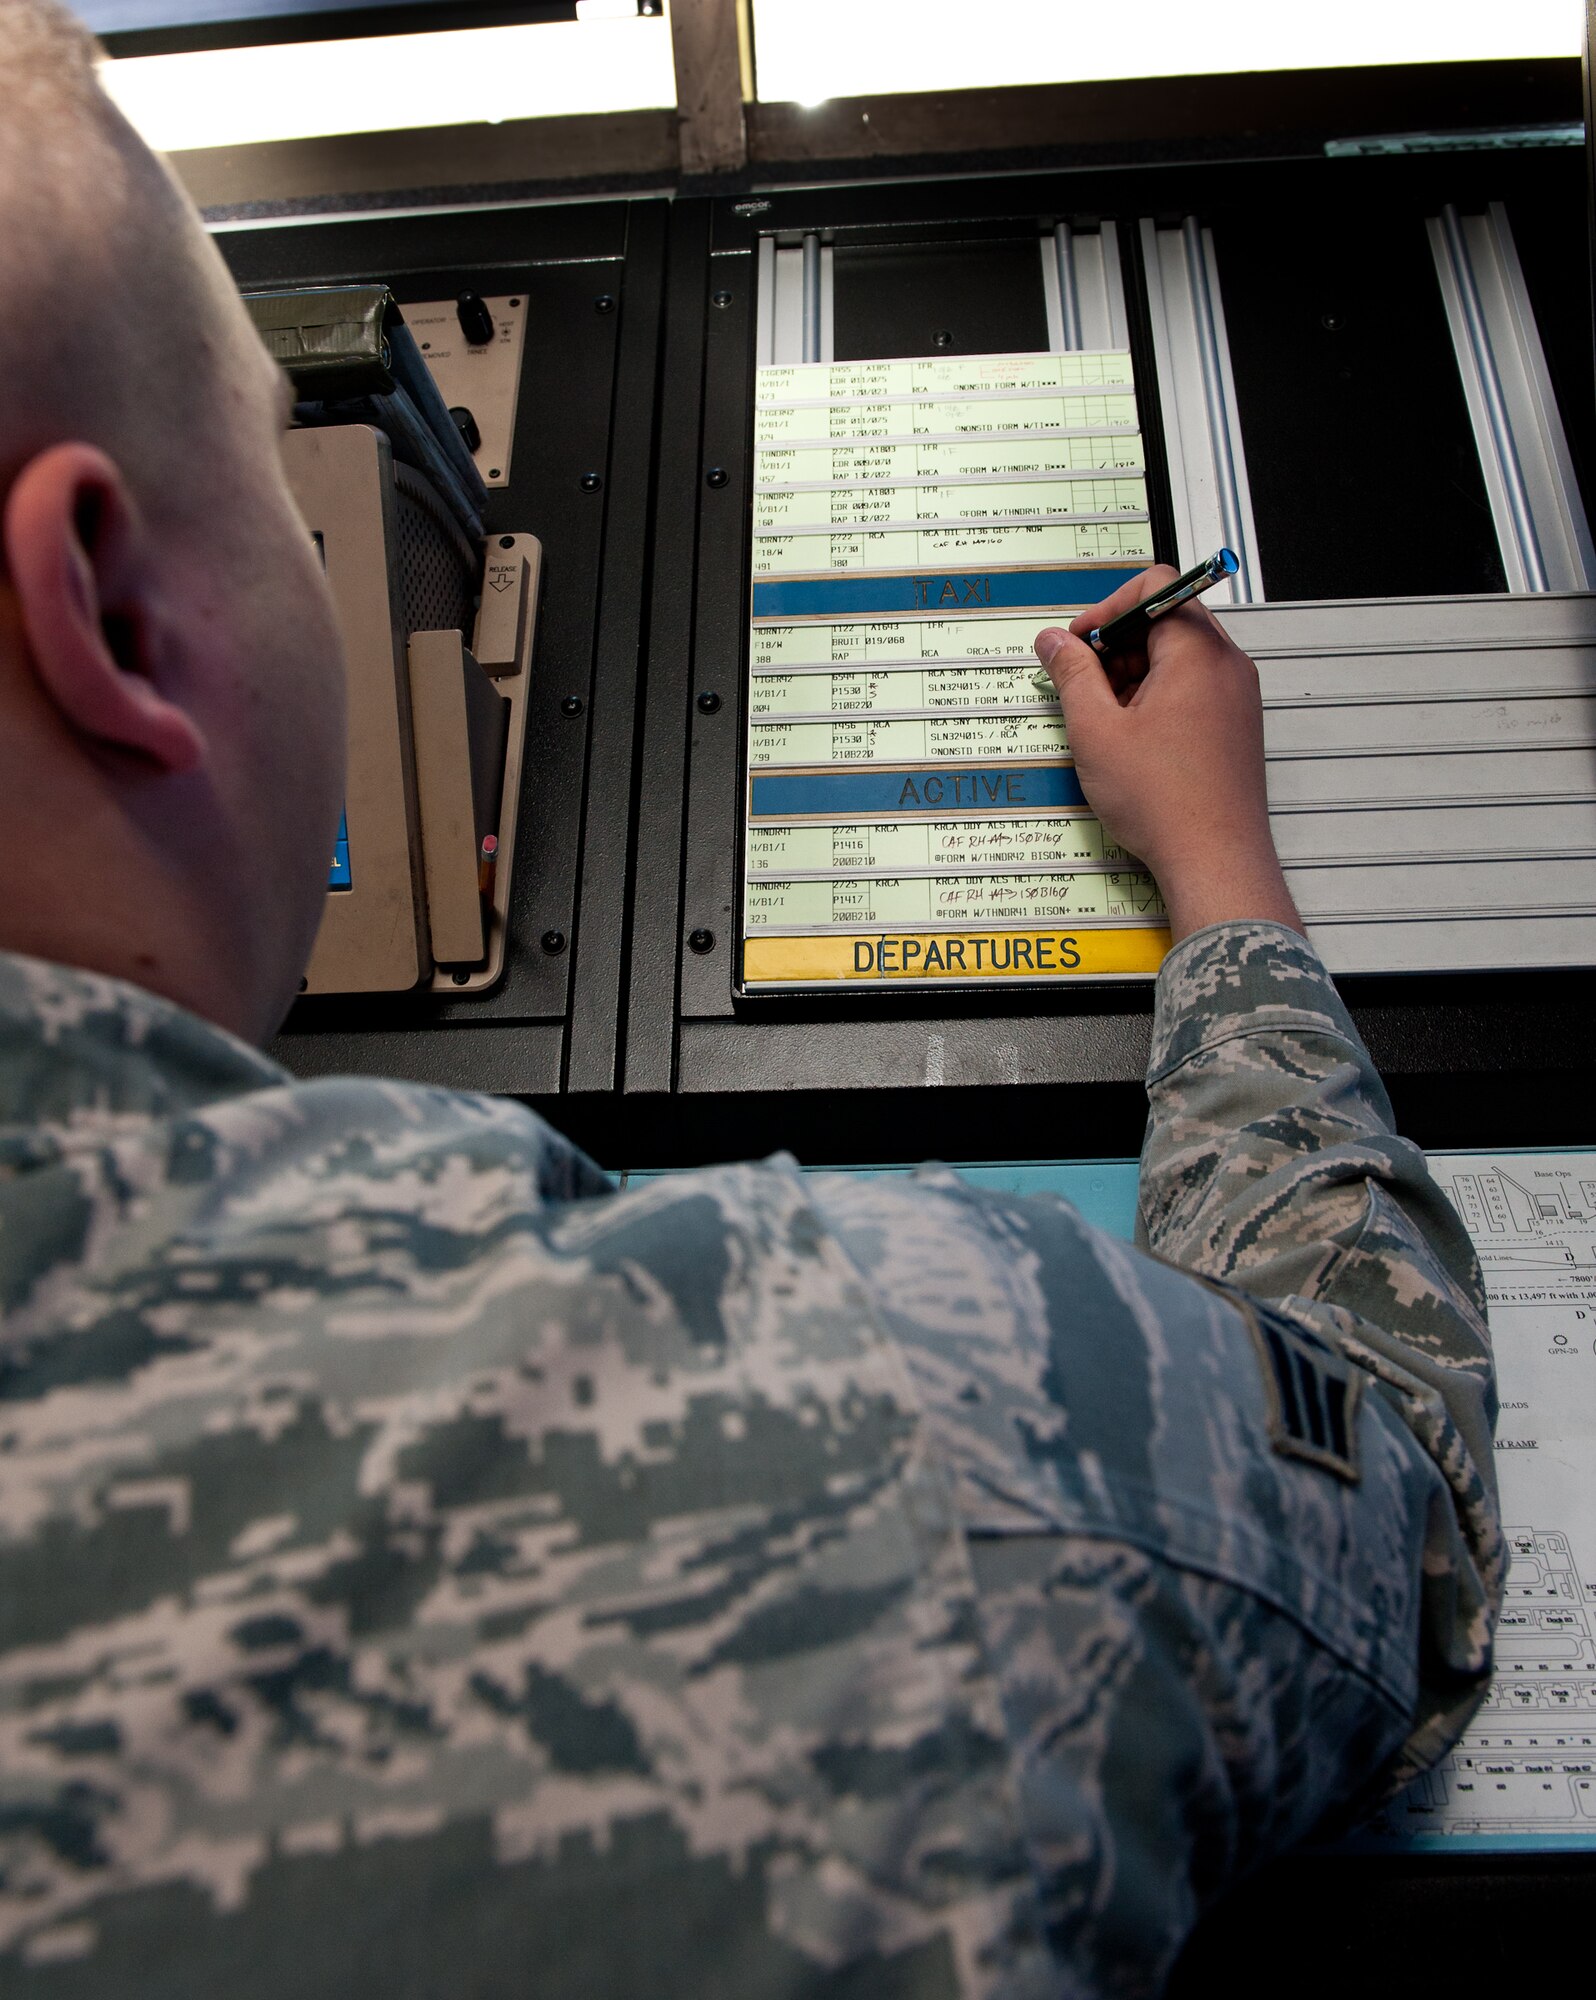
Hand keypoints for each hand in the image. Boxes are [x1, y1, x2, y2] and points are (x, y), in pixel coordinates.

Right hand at [1035, 567, 1302, 944]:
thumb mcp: (1097, 731)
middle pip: (1166, 619)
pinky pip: (1192, 688)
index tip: (1079, 645)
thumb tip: (1054, 641)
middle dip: (1117, 645)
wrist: (1215, 860)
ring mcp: (1236, 696)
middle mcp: (1226, 665)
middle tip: (1083, 685)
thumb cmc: (1165, 803)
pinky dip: (1157, 698)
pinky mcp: (1235, 725)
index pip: (1155, 587)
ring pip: (1178, 657)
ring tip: (1105, 721)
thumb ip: (1072, 675)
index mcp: (1197, 653)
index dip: (1107, 608)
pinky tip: (1132, 740)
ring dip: (1134, 674)